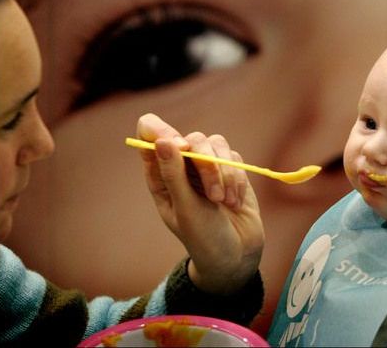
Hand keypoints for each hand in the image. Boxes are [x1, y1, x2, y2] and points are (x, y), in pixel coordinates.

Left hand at [135, 113, 263, 295]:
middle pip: (193, 138)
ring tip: (225, 202)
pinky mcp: (230, 169)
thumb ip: (173, 174)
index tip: (181, 147)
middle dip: (207, 165)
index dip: (163, 131)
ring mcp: (207, 166)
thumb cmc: (202, 237)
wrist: (236, 256)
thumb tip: (161, 140)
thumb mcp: (185, 208)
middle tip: (214, 196)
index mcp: (160, 174)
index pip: (150, 133)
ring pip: (216, 144)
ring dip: (225, 174)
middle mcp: (182, 166)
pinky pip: (235, 157)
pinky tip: (234, 202)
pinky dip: (237, 180)